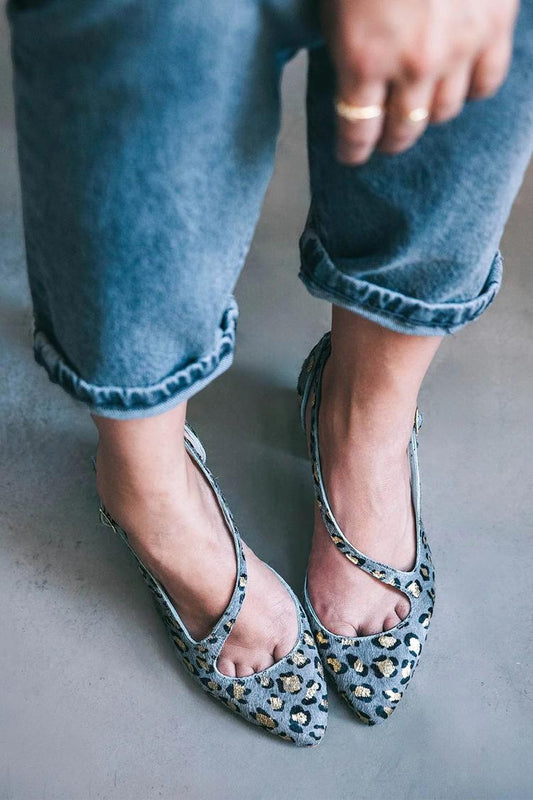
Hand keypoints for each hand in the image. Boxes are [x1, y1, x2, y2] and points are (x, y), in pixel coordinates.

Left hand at [321, 0, 518, 163]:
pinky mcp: (493, 28)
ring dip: (428, 113)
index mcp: (363, 56)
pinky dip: (470, 89)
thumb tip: (351, 76)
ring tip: (420, 103)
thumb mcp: (337, 1)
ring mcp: (457, 49)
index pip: (357, 130)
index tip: (352, 156)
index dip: (353, 150)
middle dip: (389, 139)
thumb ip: (345, 41)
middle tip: (384, 135)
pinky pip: (485, 84)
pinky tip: (459, 80)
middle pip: (403, 131)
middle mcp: (412, 65)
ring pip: (444, 112)